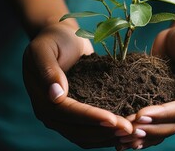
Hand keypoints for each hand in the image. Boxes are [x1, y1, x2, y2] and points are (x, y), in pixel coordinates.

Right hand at [23, 23, 132, 148]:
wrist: (62, 37)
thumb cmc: (53, 39)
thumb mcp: (44, 49)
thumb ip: (48, 70)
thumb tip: (55, 96)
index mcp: (42, 99)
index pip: (67, 114)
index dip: (90, 118)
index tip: (113, 120)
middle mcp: (52, 113)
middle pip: (78, 131)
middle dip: (104, 132)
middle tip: (131, 130)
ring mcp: (65, 117)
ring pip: (86, 137)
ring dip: (109, 137)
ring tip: (133, 133)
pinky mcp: (78, 114)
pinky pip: (92, 131)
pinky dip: (108, 133)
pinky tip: (127, 130)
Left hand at [115, 22, 174, 149]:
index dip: (161, 116)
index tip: (140, 115)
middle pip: (170, 125)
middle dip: (148, 129)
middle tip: (126, 130)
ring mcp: (174, 107)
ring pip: (160, 128)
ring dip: (142, 135)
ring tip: (121, 139)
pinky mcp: (161, 101)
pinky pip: (152, 120)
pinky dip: (140, 128)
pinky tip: (124, 135)